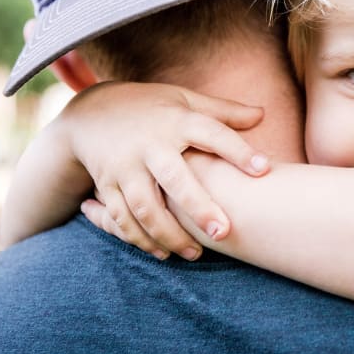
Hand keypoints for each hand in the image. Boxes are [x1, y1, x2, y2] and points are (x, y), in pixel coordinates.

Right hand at [61, 81, 268, 259]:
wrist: (89, 113)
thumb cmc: (151, 107)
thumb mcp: (184, 99)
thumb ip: (222, 111)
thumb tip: (262, 114)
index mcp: (176, 120)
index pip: (212, 134)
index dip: (238, 151)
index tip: (264, 169)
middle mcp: (150, 145)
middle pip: (175, 179)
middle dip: (198, 208)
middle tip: (224, 232)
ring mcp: (125, 166)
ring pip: (145, 207)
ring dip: (169, 234)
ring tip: (196, 254)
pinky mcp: (106, 185)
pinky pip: (121, 217)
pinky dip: (139, 238)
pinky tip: (163, 253)